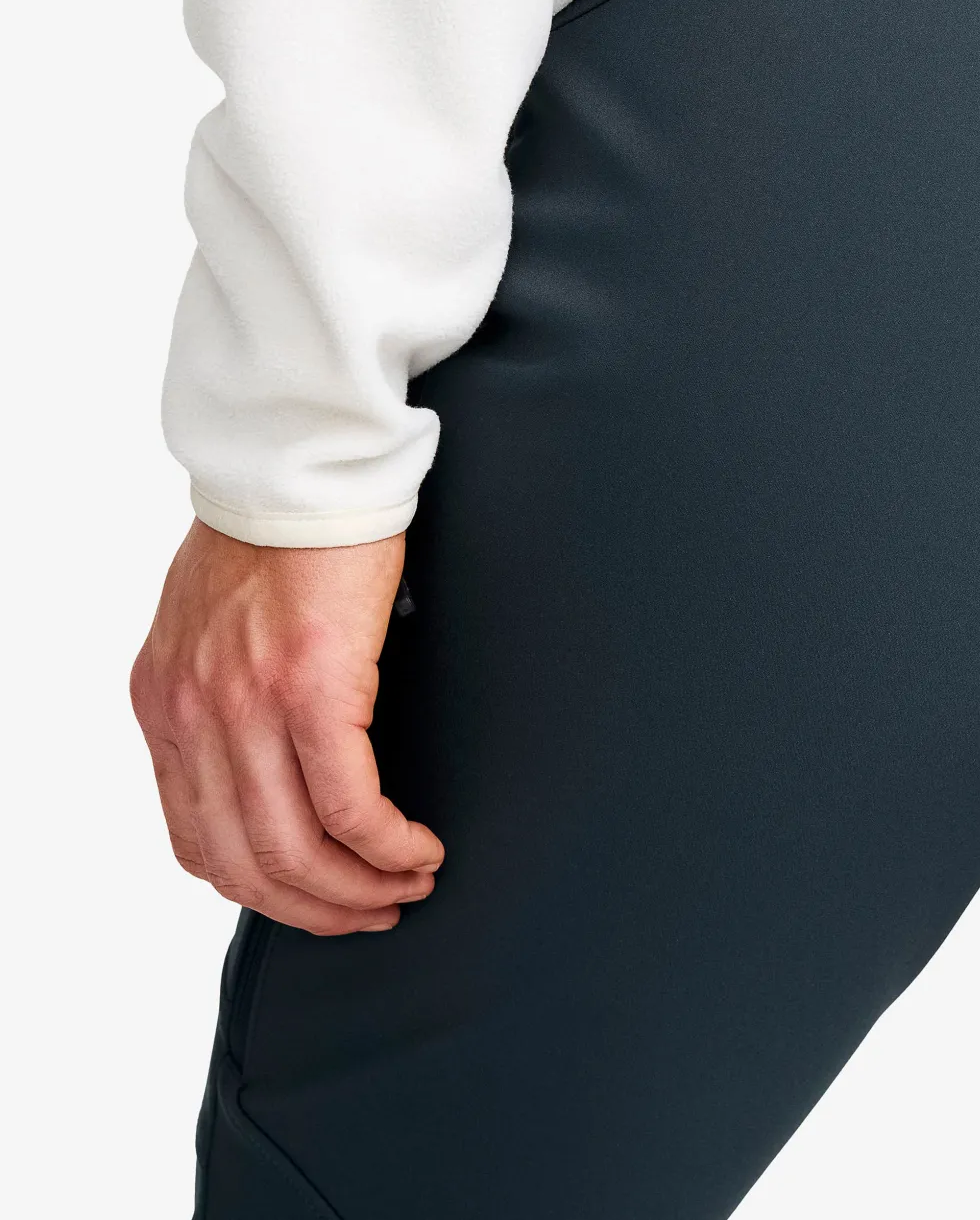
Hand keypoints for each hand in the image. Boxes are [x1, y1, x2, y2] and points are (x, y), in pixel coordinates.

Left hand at [131, 521, 443, 934]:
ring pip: (296, 848)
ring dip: (357, 887)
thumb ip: (224, 689)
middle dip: (317, 907)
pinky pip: (347, 802)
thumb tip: (271, 747)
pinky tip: (417, 847)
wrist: (298, 465)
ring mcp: (244, 709)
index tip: (316, 897)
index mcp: (165, 704)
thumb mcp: (215, 623)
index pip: (196, 840)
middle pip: (246, 864)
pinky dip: (385, 843)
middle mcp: (190, 719)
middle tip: (374, 911)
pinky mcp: (310, 690)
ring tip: (407, 884)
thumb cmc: (274, 527)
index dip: (263, 889)